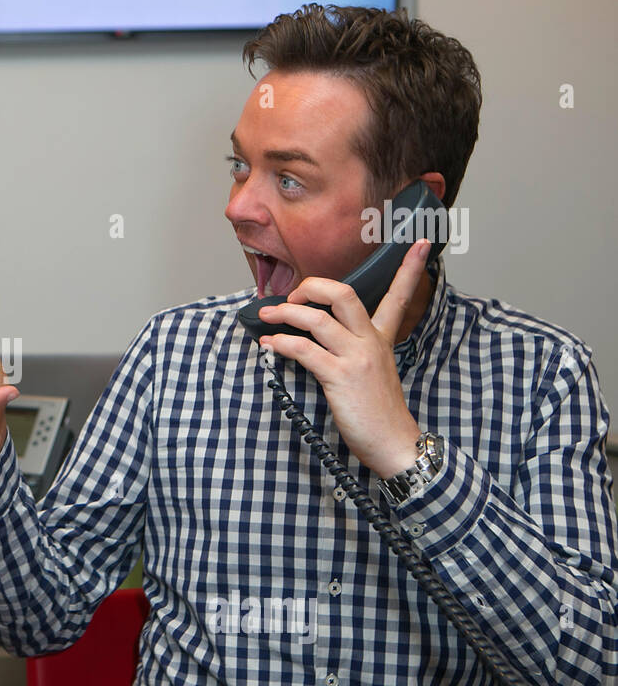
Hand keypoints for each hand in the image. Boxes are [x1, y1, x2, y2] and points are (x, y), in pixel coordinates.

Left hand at [256, 239, 431, 478]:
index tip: (418, 242)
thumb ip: (355, 349)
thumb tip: (318, 336)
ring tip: (267, 316)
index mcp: (381, 339)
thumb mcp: (374, 372)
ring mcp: (357, 359)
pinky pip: (305, 350)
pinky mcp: (341, 378)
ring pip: (317, 319)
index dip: (409, 268)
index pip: (399, 296)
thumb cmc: (378, 411)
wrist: (394, 443)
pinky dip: (282, 344)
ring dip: (285, 313)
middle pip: (344, 294)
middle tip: (292, 294)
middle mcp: (370, 343)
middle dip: (312, 286)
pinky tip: (270, 345)